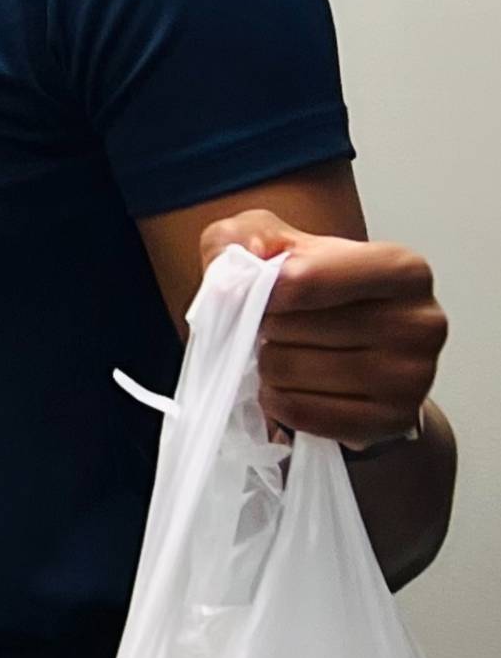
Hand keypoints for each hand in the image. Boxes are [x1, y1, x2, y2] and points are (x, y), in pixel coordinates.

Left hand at [201, 211, 444, 447]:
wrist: (359, 355)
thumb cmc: (319, 294)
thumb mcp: (277, 245)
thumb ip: (242, 237)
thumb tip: (235, 265)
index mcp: (401, 267)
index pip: (304, 279)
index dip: (263, 291)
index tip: (259, 296)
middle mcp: (420, 321)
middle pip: (292, 328)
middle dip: (267, 329)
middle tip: (281, 329)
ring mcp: (413, 376)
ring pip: (291, 372)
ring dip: (270, 366)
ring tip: (289, 356)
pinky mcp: (393, 420)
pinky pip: (300, 413)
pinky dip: (278, 401)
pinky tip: (290, 387)